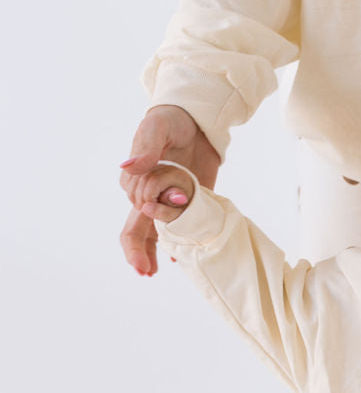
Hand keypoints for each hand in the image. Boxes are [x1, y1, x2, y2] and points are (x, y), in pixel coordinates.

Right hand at [118, 106, 220, 275]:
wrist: (197, 120)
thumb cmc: (170, 121)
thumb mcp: (157, 129)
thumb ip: (146, 149)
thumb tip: (129, 167)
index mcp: (136, 180)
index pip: (135, 205)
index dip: (143, 209)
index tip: (152, 209)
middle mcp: (150, 195)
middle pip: (137, 229)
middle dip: (138, 252)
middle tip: (145, 272)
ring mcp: (169, 201)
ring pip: (156, 234)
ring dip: (153, 253)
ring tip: (152, 272)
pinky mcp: (190, 203)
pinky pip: (182, 229)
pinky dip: (178, 245)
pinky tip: (177, 261)